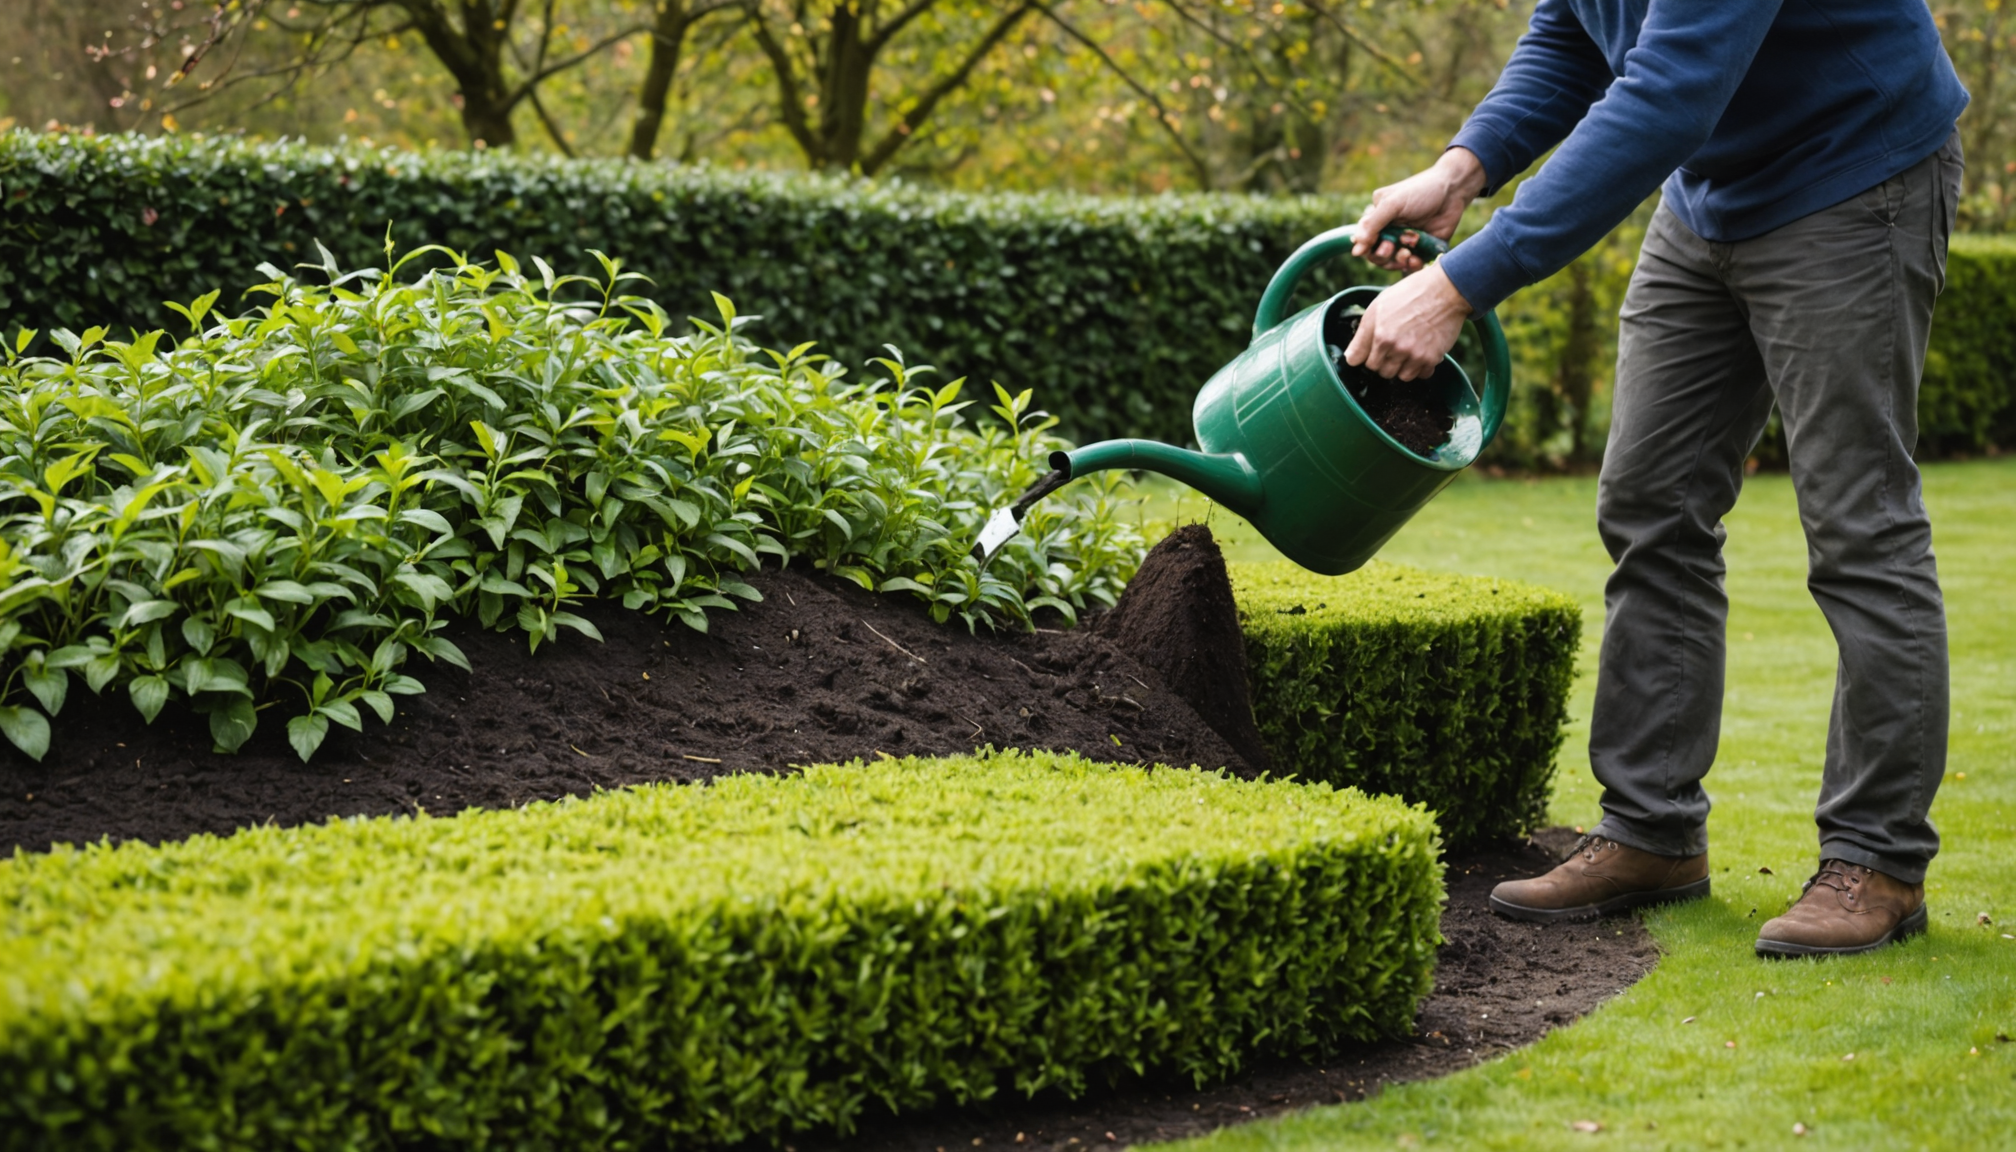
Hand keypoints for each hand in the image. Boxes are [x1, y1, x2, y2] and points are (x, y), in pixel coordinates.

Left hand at [1343, 264, 1473, 381]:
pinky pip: (1421, 375)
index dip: (1367, 354)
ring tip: (1409, 348)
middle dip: (1384, 361)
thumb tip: (1350, 359)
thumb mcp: (1378, 307)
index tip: (1374, 348)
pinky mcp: (1431, 359)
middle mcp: (1395, 348)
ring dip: (1403, 367)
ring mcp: (1414, 355)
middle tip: (1395, 345)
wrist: (1445, 290)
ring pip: (1401, 377)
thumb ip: (1362, 336)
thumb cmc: (1410, 294)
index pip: (1360, 362)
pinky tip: (1422, 351)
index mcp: (1379, 335)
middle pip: (1381, 371)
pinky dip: (1421, 367)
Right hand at [1350, 148, 1487, 272]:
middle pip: (1377, 254)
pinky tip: (1418, 258)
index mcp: (1378, 217)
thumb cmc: (1421, 191)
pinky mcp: (1422, 248)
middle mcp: (1390, 230)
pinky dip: (1413, 264)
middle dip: (1384, 255)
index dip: (1367, 248)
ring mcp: (1406, 240)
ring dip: (1399, 260)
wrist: (1453, 190)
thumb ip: (1372, 224)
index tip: (1376, 247)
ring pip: (1393, 262)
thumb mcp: (1393, 204)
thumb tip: (1355, 247)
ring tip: (1408, 252)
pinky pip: (1412, 264)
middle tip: (1393, 247)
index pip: (1364, 240)